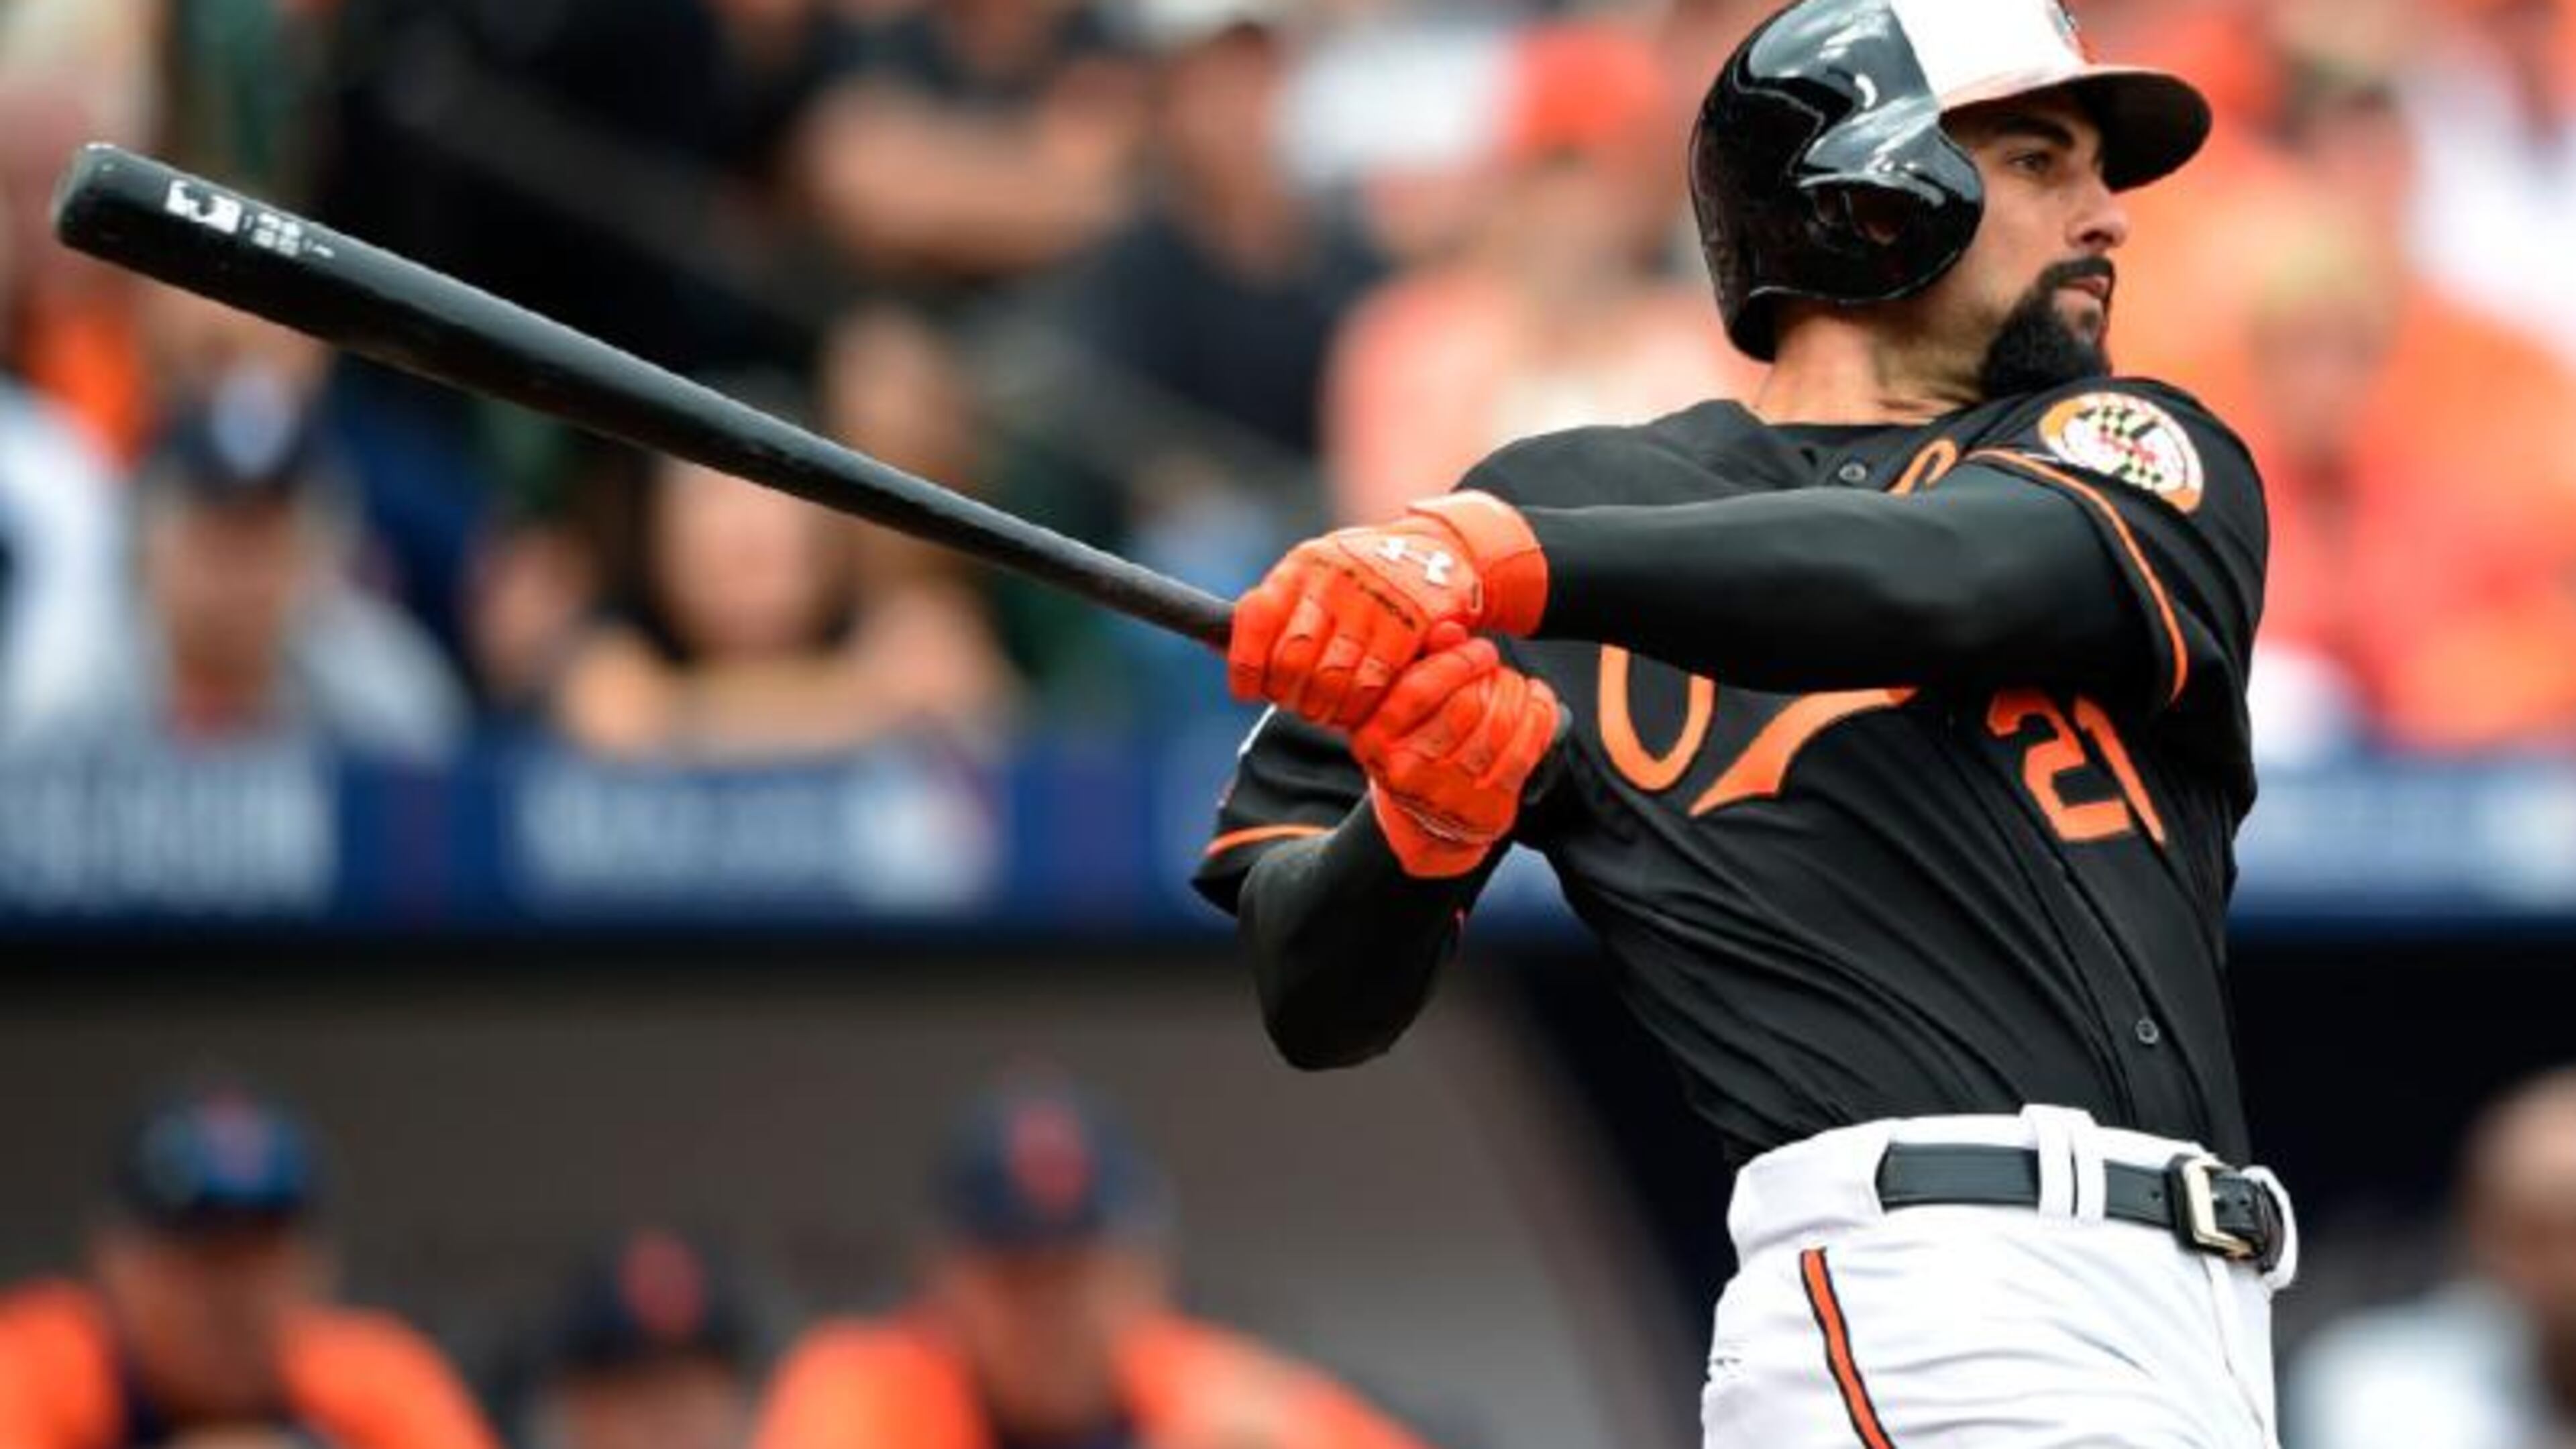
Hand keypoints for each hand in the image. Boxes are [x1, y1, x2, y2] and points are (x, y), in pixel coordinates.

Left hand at [1226, 493, 1546, 729]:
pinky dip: (1360, 710)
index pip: (1255, 620)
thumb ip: (1275, 613)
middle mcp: (1333, 578)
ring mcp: (1373, 601)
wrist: (1436, 552)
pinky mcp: (1410, 626)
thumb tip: (1212, 645)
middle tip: (1299, 705)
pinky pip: (1373, 686)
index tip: (1249, 691)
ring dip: (1324, 710)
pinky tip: (1359, 710)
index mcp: (1300, 566)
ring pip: (1331, 681)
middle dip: (1289, 697)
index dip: (1244, 667)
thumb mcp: (1312, 579)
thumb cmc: (1358, 579)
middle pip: (1292, 661)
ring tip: (1328, 712)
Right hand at [1351, 624, 1560, 877]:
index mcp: (1374, 736)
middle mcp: (1404, 769)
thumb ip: (1422, 661)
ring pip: (1498, 727)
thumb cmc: (1413, 745)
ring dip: (1517, 696)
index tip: (1481, 650)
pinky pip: (1522, 753)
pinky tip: (1540, 703)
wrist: (1424, 821)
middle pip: (1466, 705)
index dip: (1458, 663)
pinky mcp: (1482, 808)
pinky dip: (1539, 719)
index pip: (1418, 689)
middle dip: (1493, 677)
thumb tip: (1450, 630)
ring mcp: (1445, 794)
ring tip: (1517, 685)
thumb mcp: (1402, 703)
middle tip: (1498, 669)